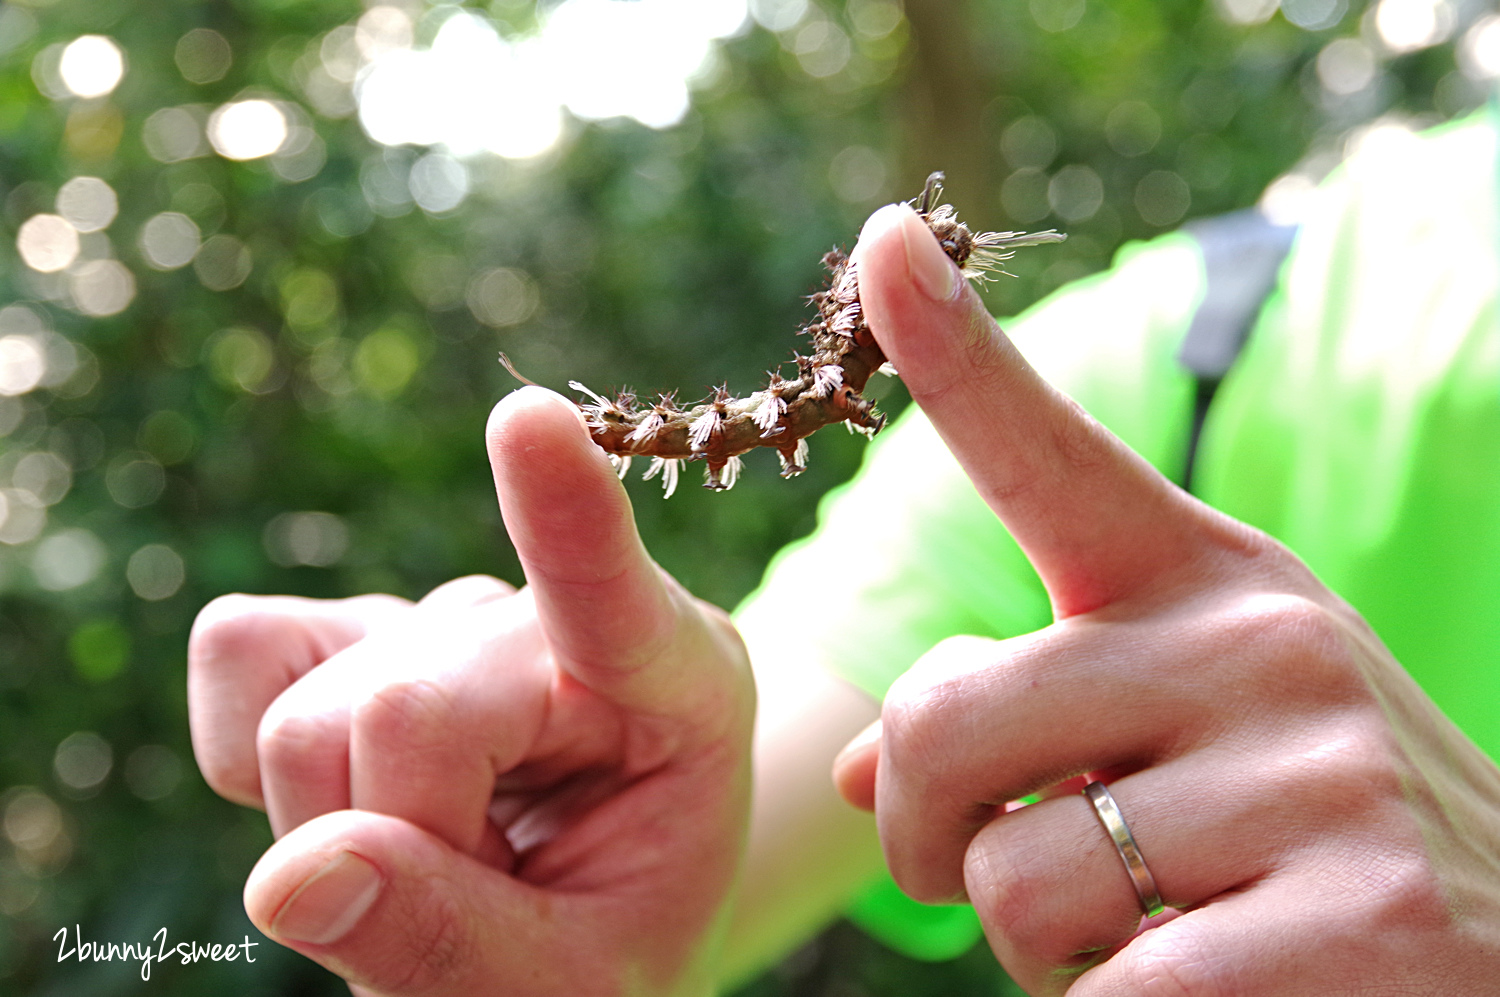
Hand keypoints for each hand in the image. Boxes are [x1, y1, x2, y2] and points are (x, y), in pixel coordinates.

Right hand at [188, 387, 753, 996]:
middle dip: (399, 852)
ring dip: (337, 827)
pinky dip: (251, 758)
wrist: (592, 924)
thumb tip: (292, 874)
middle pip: (401, 710)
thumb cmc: (612, 943)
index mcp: (676, 684)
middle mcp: (557, 624)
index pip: (609, 593)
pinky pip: (242, 653)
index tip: (529, 420)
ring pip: (307, 713)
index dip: (565, 513)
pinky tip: (351, 794)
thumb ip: (451, 943)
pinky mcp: (352, 624)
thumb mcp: (577, 985)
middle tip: (472, 900)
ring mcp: (448, 614)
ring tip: (438, 851)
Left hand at [831, 203, 1499, 993]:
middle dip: (932, 834)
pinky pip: (1112, 993)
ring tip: (1155, 930)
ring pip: (1012, 883)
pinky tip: (1223, 990)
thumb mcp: (1164, 746)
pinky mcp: (1361, 918)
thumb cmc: (1292, 834)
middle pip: (943, 724)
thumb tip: (862, 781)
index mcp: (1200, 581)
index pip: (1048, 452)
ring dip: (1040, 949)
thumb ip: (1018, 735)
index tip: (885, 241)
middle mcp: (1258, 641)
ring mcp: (1319, 773)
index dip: (954, 347)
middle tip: (996, 873)